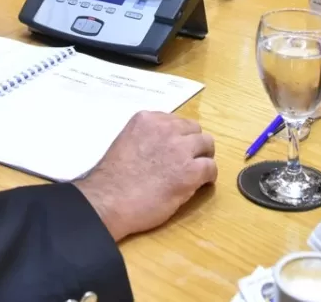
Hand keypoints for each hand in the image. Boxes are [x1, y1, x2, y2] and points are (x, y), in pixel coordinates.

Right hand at [75, 111, 215, 241]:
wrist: (109, 200)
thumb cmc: (112, 178)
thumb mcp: (126, 142)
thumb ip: (146, 138)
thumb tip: (161, 149)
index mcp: (147, 119)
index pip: (175, 121)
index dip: (177, 136)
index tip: (174, 149)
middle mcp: (166, 128)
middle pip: (194, 129)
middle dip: (193, 143)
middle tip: (188, 160)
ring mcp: (180, 149)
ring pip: (207, 144)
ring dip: (203, 156)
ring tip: (197, 171)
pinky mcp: (191, 171)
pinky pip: (211, 167)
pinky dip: (209, 176)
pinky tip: (201, 184)